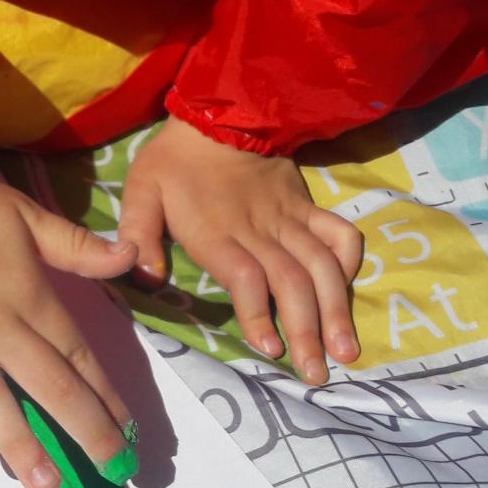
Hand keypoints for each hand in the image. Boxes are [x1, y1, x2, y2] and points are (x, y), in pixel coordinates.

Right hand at [0, 166, 137, 487]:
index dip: (105, 395)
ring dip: (19, 443)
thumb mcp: (25, 212)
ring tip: (45, 485)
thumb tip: (131, 256)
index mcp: (26, 291)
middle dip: (83, 430)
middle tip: (109, 472)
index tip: (127, 432)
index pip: (75, 353)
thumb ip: (77, 245)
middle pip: (45, 384)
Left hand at [117, 115, 362, 383]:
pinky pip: (338, 234)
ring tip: (344, 352)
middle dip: (306, 331)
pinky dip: (349, 263)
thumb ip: (138, 231)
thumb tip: (145, 277)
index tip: (269, 348)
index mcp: (217, 229)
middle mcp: (260, 228)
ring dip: (335, 310)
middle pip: (291, 282)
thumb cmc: (175, 159)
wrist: (221, 111)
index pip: (246, 276)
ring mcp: (289, 217)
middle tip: (315, 375)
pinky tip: (346, 292)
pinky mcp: (307, 206)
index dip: (259, 313)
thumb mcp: (141, 188)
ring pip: (322, 266)